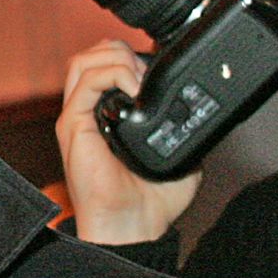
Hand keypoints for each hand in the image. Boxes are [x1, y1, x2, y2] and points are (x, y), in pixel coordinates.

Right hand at [57, 40, 202, 244]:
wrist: (133, 226)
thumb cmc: (151, 200)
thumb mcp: (178, 152)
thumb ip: (182, 125)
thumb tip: (204, 107)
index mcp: (108, 115)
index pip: (109, 65)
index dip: (134, 56)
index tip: (161, 69)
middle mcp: (89, 112)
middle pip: (93, 55)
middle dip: (123, 51)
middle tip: (148, 73)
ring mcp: (77, 117)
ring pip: (84, 61)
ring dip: (116, 58)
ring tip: (139, 78)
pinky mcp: (72, 126)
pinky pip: (86, 82)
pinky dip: (113, 74)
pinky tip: (135, 89)